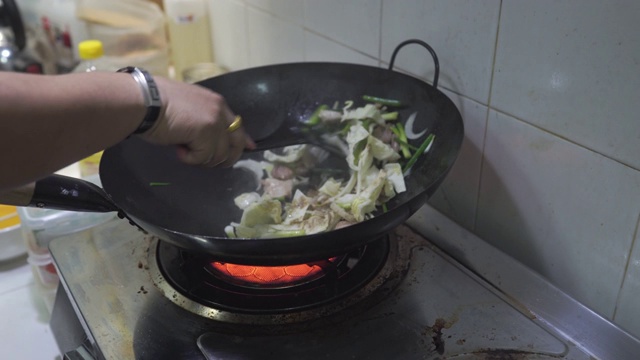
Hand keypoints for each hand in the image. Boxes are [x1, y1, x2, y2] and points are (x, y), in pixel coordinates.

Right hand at [138, 76, 255, 166]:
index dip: (243, 140)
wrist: (144, 100)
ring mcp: (214, 122)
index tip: (250, 148)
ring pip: (219, 154)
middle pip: (236, 143)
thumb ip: (204, 118)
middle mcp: (220, 111)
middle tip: (211, 163)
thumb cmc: (157, 103)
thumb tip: (211, 137)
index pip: (237, 125)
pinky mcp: (205, 133)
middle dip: (227, 158)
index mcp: (216, 102)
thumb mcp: (189, 107)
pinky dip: (190, 159)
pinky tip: (179, 150)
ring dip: (203, 159)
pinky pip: (204, 158)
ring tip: (185, 152)